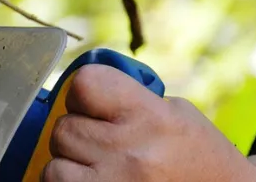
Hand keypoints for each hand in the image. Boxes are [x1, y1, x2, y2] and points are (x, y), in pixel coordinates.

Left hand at [42, 64, 255, 181]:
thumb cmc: (201, 157)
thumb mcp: (177, 113)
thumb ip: (131, 98)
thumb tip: (82, 88)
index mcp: (150, 117)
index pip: (85, 84)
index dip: (82, 92)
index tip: (91, 103)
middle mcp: (130, 153)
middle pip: (64, 128)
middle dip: (77, 132)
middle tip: (100, 142)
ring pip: (55, 165)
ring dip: (70, 165)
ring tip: (98, 167)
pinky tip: (93, 180)